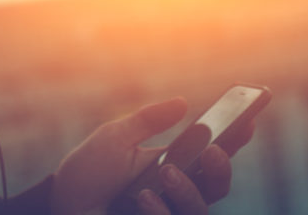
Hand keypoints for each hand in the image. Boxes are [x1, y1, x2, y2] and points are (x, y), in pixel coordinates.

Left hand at [49, 97, 254, 214]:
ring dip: (187, 191)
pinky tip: (143, 198)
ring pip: (199, 211)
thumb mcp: (115, 138)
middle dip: (222, 168)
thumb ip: (148, 121)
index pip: (212, 155)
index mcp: (173, 167)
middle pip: (217, 187)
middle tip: (214, 150)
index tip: (248, 119)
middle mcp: (175, 195)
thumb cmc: (86, 175)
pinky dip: (159, 211)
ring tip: (166, 172)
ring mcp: (166, 214)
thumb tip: (182, 103)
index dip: (235, 139)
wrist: (59, 207)